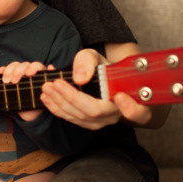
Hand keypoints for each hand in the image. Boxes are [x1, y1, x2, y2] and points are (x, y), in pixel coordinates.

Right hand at [0, 59, 51, 121]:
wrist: (28, 114)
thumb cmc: (38, 104)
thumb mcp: (45, 96)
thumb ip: (49, 83)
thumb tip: (51, 67)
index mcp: (39, 75)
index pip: (36, 66)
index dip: (32, 68)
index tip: (28, 74)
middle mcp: (29, 72)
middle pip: (23, 64)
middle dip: (18, 71)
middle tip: (14, 81)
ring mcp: (18, 74)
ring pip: (14, 65)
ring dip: (9, 71)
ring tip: (6, 81)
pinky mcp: (9, 78)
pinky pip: (4, 70)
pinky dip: (2, 70)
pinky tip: (0, 74)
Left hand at [38, 47, 160, 131]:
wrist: (103, 81)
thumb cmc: (104, 69)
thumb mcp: (97, 58)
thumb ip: (88, 61)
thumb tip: (79, 77)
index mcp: (131, 100)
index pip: (136, 110)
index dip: (130, 107)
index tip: (120, 96)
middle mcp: (117, 115)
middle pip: (94, 111)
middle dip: (70, 97)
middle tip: (53, 84)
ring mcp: (102, 122)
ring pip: (80, 117)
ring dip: (59, 103)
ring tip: (46, 88)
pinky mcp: (89, 124)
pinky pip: (72, 119)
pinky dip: (57, 108)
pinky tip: (47, 98)